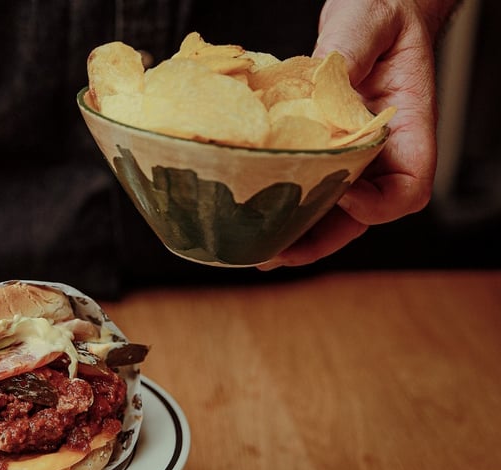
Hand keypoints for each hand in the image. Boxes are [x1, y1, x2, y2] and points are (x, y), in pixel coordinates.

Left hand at [265, 0, 441, 267]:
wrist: (372, 11)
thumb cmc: (384, 11)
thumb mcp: (369, 21)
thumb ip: (350, 51)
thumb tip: (324, 82)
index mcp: (408, 129)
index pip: (408, 188)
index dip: (378, 205)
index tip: (345, 195)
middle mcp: (382, 155)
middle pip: (360, 219)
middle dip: (318, 241)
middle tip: (276, 253)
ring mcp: (353, 160)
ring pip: (331, 216)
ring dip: (296, 237)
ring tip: (256, 250)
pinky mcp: (324, 156)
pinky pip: (309, 192)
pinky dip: (284, 210)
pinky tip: (253, 220)